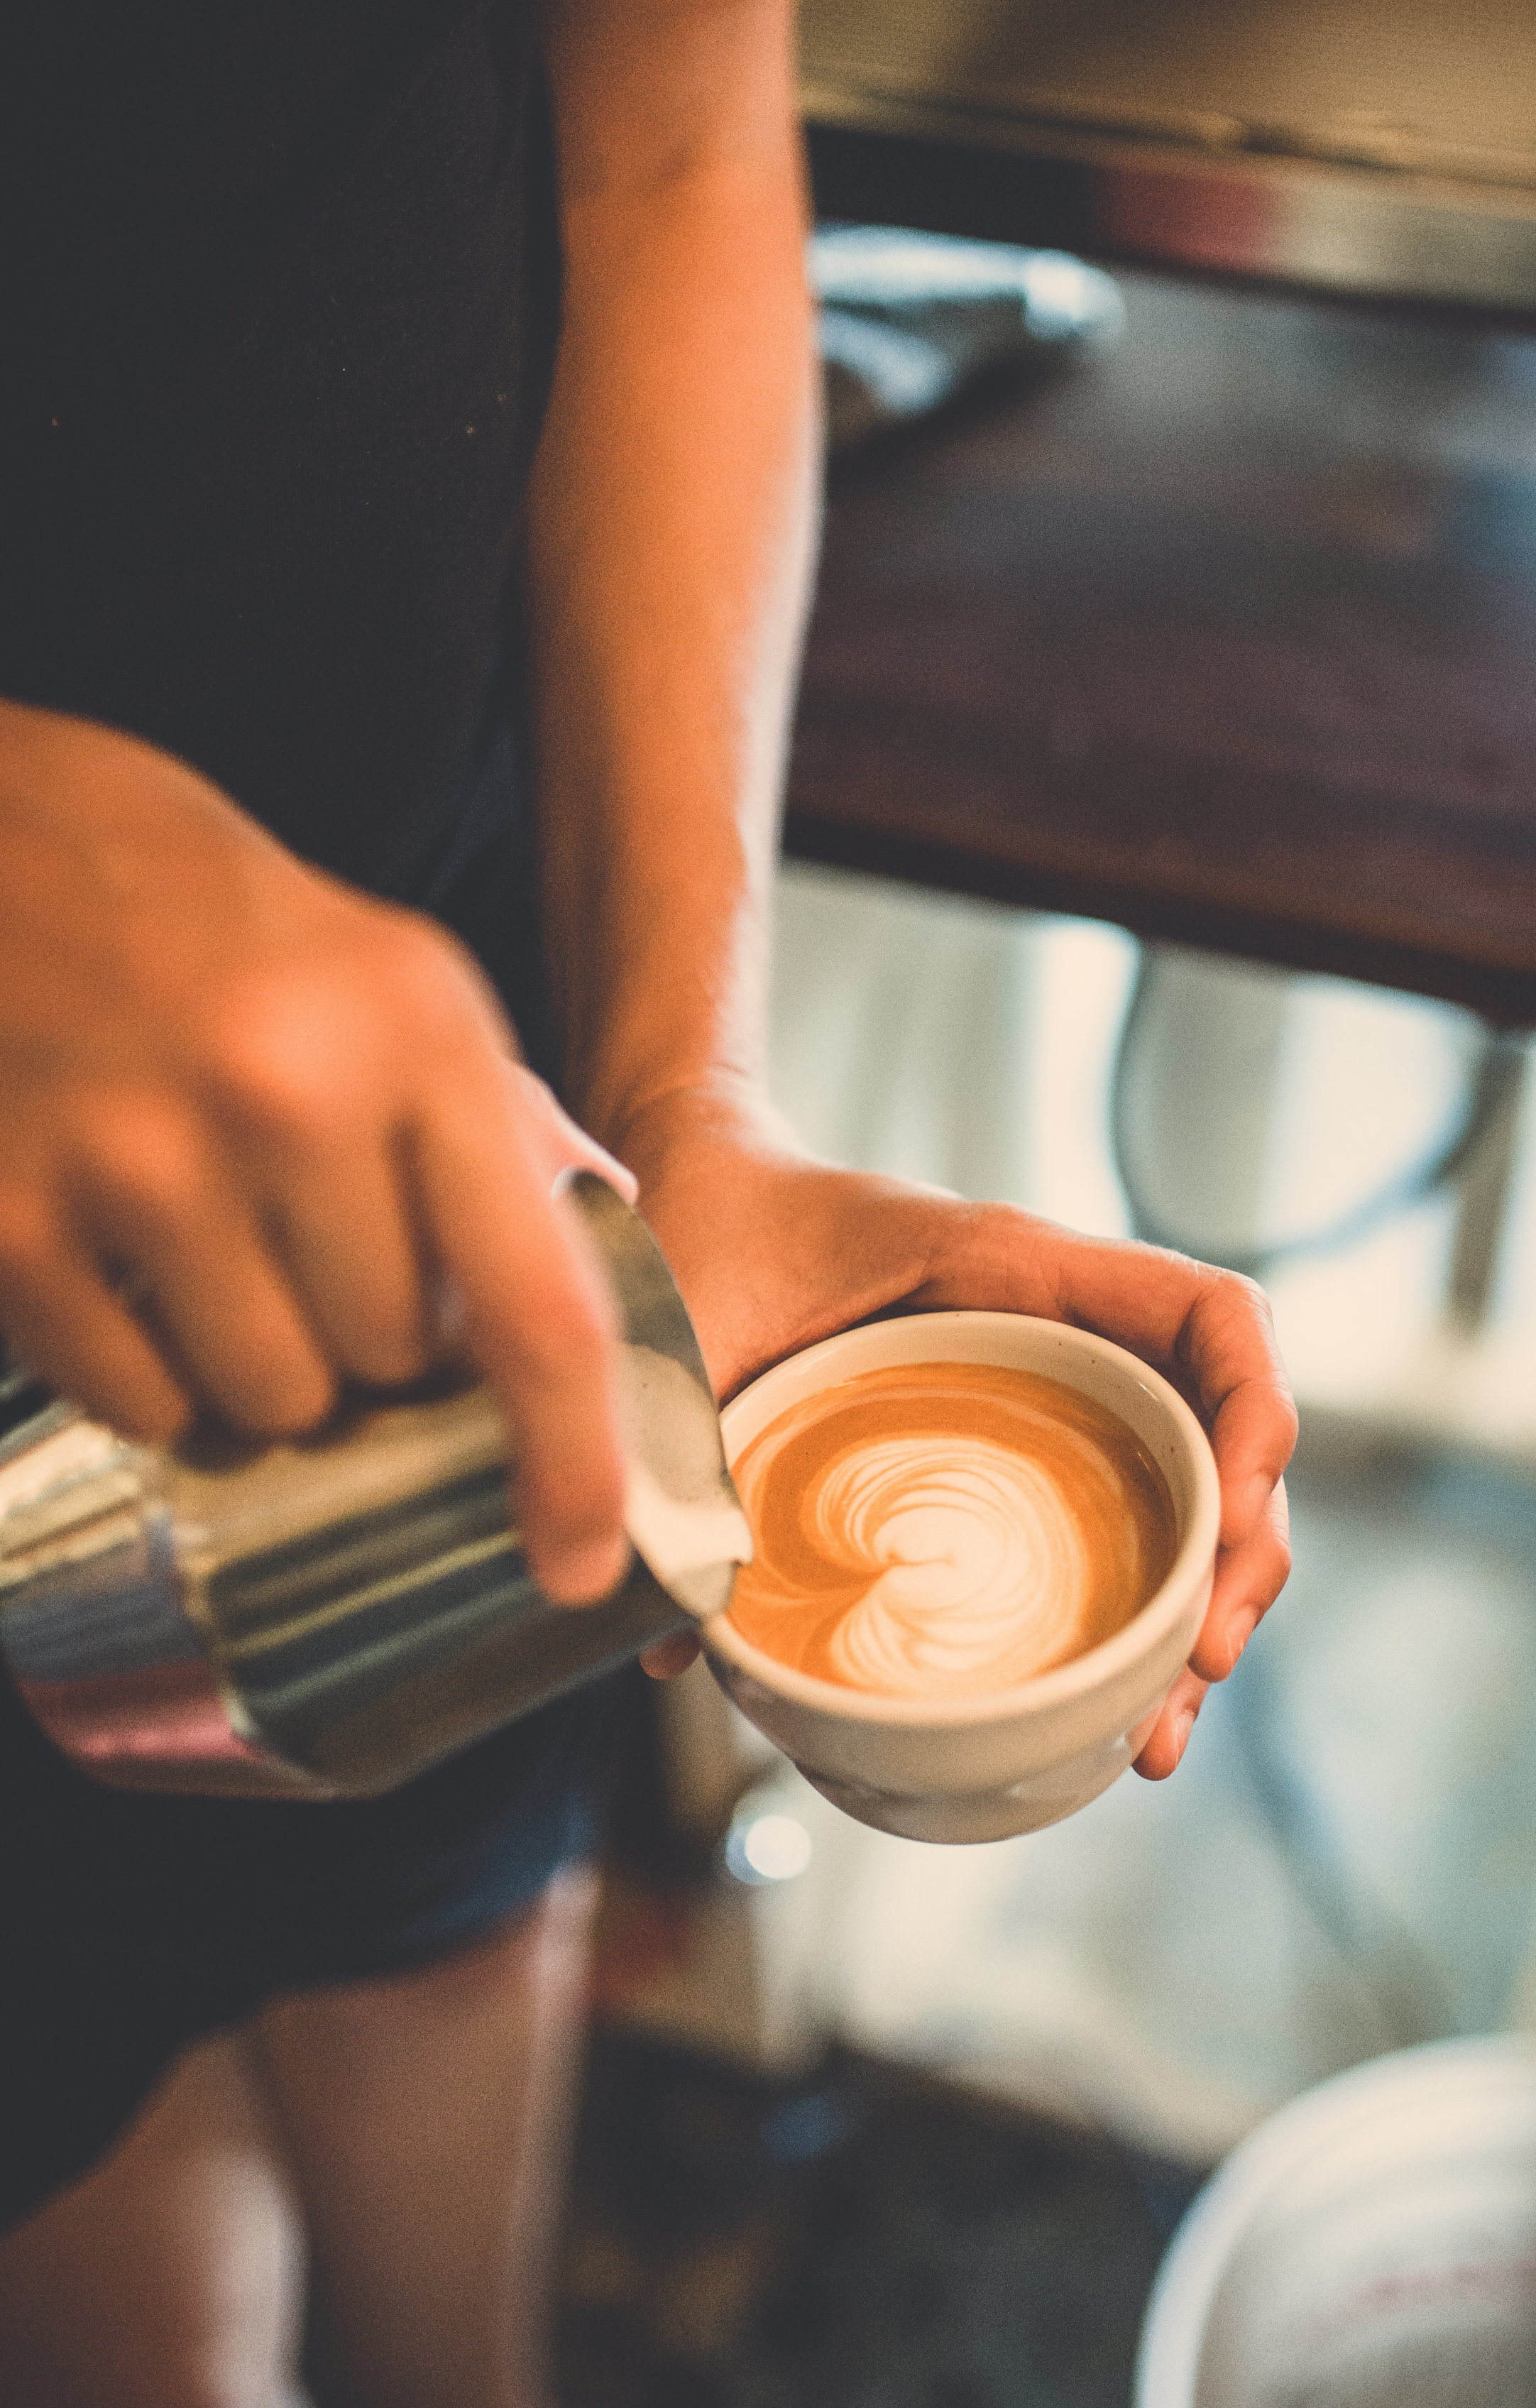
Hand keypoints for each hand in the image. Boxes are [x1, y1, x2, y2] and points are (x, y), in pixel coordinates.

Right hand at [0, 704, 634, 1602]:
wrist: (13, 842)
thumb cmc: (234, 933)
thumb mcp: (409, 986)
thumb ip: (511, 1133)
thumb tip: (606, 1266)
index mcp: (418, 1037)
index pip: (533, 1305)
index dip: (573, 1462)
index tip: (581, 1565)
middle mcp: (285, 1095)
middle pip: (390, 1363)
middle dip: (375, 1334)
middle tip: (320, 1234)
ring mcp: (136, 1160)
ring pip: (269, 1401)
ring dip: (267, 1363)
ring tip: (228, 1244)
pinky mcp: (13, 1220)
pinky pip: (138, 1401)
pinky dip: (152, 1373)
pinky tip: (138, 1263)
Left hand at [611, 1089, 1295, 1778]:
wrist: (687, 1187)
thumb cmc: (708, 1224)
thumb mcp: (696, 1319)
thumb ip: (680, 1446)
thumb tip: (681, 1640)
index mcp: (1017, 1268)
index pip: (1210, 1316)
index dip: (1254, 1416)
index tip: (1234, 1527)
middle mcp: (1060, 1329)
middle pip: (1223, 1435)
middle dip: (1239, 1558)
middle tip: (1198, 1672)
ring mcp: (1047, 1393)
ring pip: (1179, 1499)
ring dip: (1194, 1611)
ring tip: (1158, 1733)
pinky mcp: (1011, 1452)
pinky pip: (1112, 1525)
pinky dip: (1128, 1617)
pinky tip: (1101, 1711)